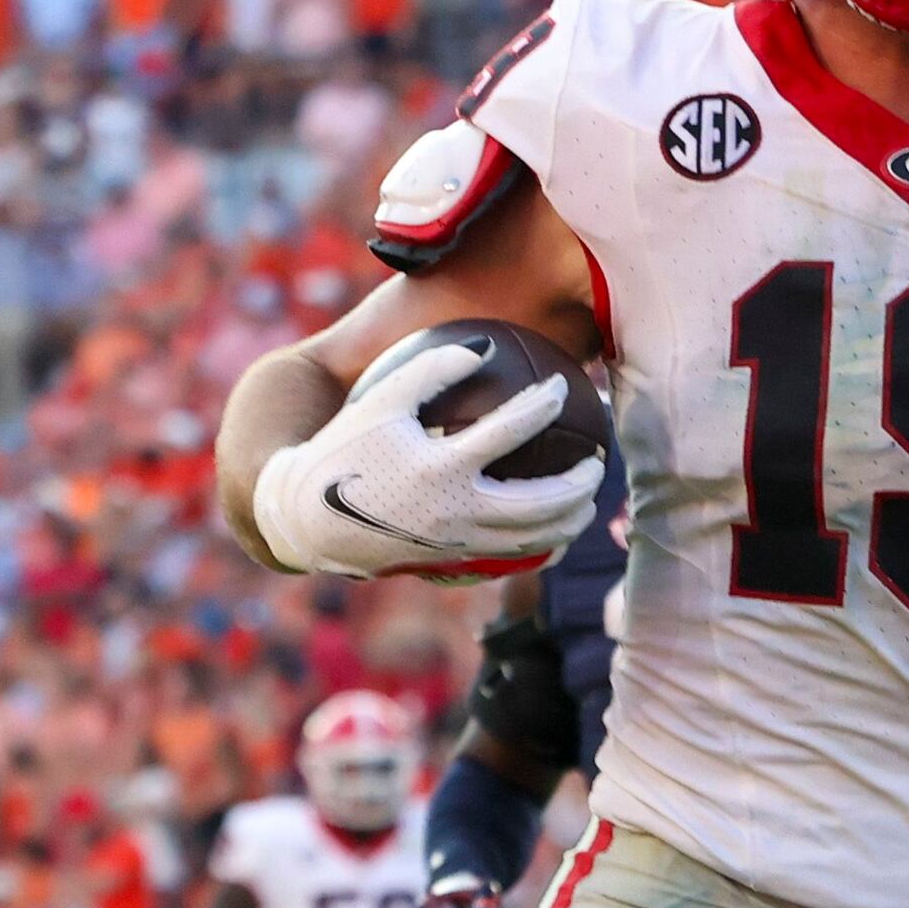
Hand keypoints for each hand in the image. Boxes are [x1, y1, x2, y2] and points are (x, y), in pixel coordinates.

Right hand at [253, 332, 605, 579]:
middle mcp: (455, 510)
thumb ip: (430, 370)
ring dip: (569, 518)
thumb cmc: (344, 450)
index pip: (509, 431)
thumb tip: (480, 347)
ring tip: (587, 498)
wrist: (310, 518)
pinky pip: (511, 554)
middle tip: (598, 458)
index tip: (561, 385)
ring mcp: (457, 542)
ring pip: (533, 537)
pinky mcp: (453, 559)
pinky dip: (541, 541)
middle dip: (580, 481)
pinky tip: (552, 525)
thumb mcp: (380, 401)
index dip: (541, 404)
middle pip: (540, 502)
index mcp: (439, 467)